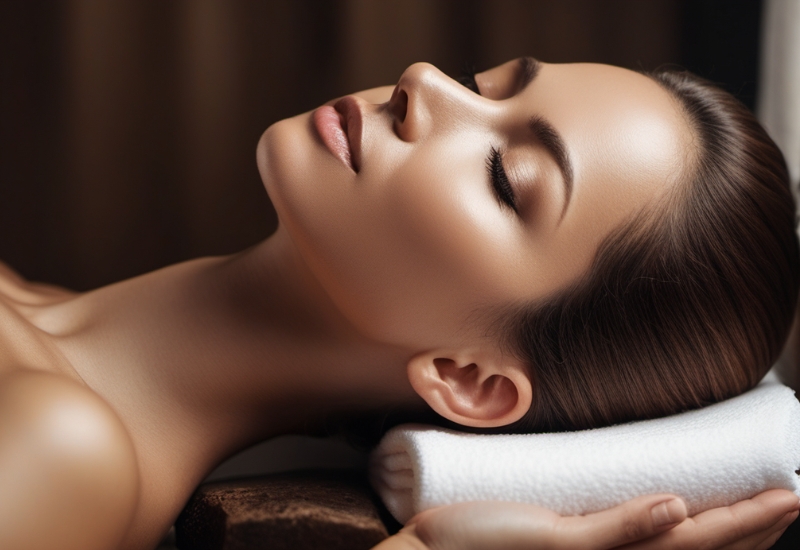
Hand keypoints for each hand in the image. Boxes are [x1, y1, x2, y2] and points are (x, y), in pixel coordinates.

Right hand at [379, 489, 797, 549]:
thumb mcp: (548, 541)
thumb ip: (614, 534)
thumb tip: (679, 510)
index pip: (702, 547)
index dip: (750, 523)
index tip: (788, 495)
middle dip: (750, 529)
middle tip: (786, 498)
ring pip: (678, 547)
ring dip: (722, 530)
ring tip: (752, 509)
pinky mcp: (574, 542)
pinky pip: (641, 536)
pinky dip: (675, 525)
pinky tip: (678, 509)